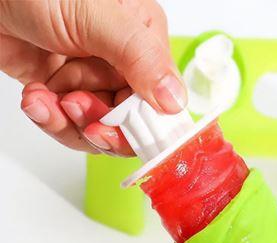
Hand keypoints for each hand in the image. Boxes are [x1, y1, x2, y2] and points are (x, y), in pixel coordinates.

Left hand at [0, 0, 186, 154]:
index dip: (141, 123)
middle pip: (130, 122)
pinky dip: (52, 119)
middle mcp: (126, 65)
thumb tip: (176, 100)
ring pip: (100, 129)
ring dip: (69, 122)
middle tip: (73, 104)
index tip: (115, 128)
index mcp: (145, 41)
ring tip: (46, 95)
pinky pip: (73, 127)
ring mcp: (96, 81)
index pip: (160, 101)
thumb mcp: (95, 15)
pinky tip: (36, 99)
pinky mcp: (70, 93)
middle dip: (98, 121)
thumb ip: (140, 57)